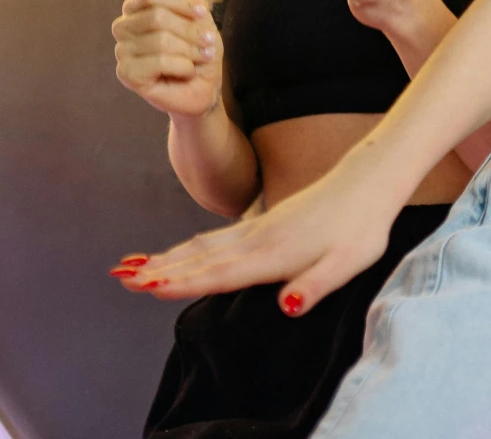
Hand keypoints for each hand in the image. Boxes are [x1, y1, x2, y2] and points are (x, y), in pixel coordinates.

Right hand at [113, 0, 223, 118]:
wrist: (204, 85)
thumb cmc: (198, 46)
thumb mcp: (197, 12)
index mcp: (135, 7)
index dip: (183, 2)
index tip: (204, 13)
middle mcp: (122, 27)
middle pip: (156, 15)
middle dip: (189, 29)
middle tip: (207, 41)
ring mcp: (121, 51)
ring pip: (160, 40)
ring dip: (190, 49)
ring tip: (200, 56)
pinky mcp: (127, 74)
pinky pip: (159, 61)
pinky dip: (183, 65)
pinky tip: (187, 71)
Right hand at [116, 150, 399, 309]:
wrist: (369, 182)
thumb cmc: (362, 228)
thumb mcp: (349, 263)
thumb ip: (316, 286)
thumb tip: (286, 309)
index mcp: (276, 253)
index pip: (222, 273)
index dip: (184, 282)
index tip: (148, 287)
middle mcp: (259, 239)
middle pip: (201, 258)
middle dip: (160, 270)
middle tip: (120, 279)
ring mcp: (258, 228)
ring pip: (203, 246)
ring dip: (168, 258)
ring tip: (132, 267)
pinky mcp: (262, 223)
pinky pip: (216, 238)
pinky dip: (189, 247)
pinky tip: (177, 253)